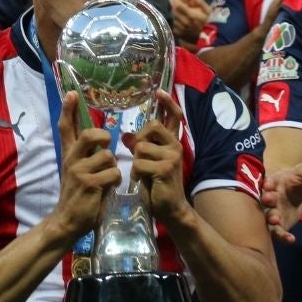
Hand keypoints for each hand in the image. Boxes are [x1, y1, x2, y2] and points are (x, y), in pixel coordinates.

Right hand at [52, 92, 120, 240]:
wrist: (68, 221)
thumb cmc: (78, 196)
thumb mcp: (77, 172)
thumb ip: (86, 156)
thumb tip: (102, 139)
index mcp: (69, 155)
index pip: (66, 128)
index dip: (68, 110)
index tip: (72, 93)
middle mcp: (71, 160)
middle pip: (88, 135)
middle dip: (102, 136)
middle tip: (106, 144)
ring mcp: (79, 172)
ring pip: (107, 156)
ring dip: (113, 168)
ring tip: (107, 179)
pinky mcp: (89, 183)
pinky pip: (114, 173)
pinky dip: (116, 181)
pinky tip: (108, 189)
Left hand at [125, 90, 189, 223]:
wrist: (169, 209)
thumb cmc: (157, 185)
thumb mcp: (147, 162)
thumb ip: (141, 146)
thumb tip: (126, 136)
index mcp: (171, 143)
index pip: (173, 117)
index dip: (167, 103)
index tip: (159, 91)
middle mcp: (175, 146)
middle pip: (152, 126)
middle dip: (140, 139)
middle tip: (140, 155)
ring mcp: (172, 157)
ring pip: (141, 147)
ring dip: (136, 162)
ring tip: (142, 174)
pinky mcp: (165, 168)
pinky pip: (140, 163)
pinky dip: (136, 173)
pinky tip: (142, 181)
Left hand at [171, 0, 210, 44]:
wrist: (211, 38)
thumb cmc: (211, 22)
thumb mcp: (209, 10)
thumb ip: (200, 2)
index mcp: (191, 14)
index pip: (178, 5)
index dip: (175, 0)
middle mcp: (184, 22)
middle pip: (174, 12)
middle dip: (175, 8)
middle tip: (179, 7)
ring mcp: (182, 29)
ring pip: (175, 19)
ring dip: (177, 16)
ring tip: (181, 16)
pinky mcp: (181, 35)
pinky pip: (175, 27)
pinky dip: (177, 25)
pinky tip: (182, 24)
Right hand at [260, 164, 301, 243]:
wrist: (294, 192)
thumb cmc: (296, 179)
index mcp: (272, 183)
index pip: (267, 182)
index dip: (267, 183)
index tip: (268, 184)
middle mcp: (268, 198)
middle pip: (265, 200)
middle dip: (266, 199)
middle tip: (268, 199)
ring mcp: (271, 213)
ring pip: (268, 217)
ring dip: (271, 218)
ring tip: (276, 220)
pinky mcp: (278, 226)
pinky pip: (278, 232)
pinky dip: (283, 237)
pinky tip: (291, 239)